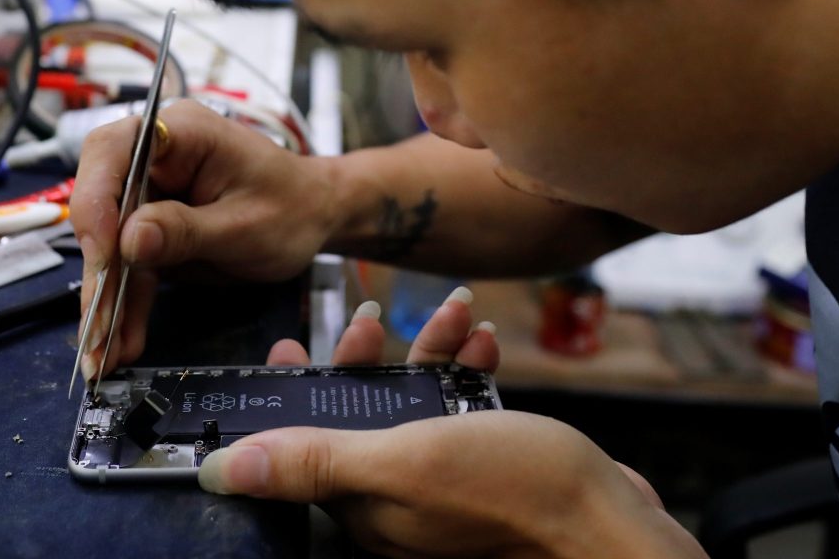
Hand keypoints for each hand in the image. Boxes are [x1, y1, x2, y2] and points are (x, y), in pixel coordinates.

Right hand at [71, 100, 337, 376]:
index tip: (106, 252)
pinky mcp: (152, 229)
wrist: (316, 217)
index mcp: (179, 132)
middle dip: (99, 268)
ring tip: (103, 351)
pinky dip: (125, 306)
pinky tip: (119, 342)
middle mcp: (154, 158)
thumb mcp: (244, 225)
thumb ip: (185, 231)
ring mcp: (150, 194)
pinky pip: (129, 267)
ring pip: (111, 246)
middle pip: (102, 205)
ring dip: (107, 300)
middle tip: (97, 323)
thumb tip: (129, 241)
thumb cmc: (292, 206)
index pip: (113, 149)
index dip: (97, 199)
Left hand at [201, 290, 702, 558]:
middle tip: (371, 317)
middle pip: (358, 417)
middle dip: (365, 359)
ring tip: (454, 312)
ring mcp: (448, 484)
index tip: (292, 346)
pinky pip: (464, 408)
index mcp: (365, 509)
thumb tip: (221, 472)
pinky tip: (485, 340)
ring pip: (414, 403)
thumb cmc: (515, 495)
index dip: (293, 395)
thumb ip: (314, 461)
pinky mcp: (493, 468)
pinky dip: (469, 369)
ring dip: (427, 350)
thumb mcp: (402, 464)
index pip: (303, 446)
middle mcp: (399, 502)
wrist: (616, 526)